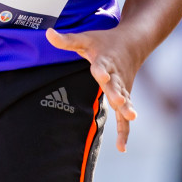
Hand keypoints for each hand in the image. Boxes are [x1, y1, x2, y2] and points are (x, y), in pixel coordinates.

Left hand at [45, 26, 144, 151]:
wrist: (133, 42)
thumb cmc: (105, 41)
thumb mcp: (86, 38)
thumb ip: (67, 40)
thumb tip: (47, 33)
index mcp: (106, 61)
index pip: (102, 66)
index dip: (102, 71)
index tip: (103, 75)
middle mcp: (116, 75)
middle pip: (117, 85)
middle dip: (118, 94)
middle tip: (119, 101)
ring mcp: (123, 87)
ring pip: (125, 100)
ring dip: (126, 110)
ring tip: (130, 118)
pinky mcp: (125, 96)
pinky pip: (125, 116)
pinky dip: (124, 131)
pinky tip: (121, 148)